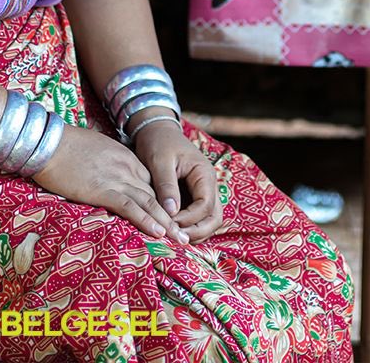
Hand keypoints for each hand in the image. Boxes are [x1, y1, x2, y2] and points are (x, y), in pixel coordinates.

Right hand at [31, 123, 189, 243]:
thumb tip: (110, 177)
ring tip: (181, 240)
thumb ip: (109, 163)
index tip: (174, 217)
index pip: (151, 182)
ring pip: (149, 202)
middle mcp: (126, 167)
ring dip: (167, 223)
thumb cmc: (65, 146)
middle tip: (186, 235)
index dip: (163, 201)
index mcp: (124, 157)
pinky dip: (146, 220)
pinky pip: (130, 207)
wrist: (48, 142)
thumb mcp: (95, 149)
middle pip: (155, 194)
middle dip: (172, 216)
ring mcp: (115, 179)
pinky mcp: (102, 191)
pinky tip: (158, 232)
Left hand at [133, 119, 221, 242]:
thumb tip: (171, 212)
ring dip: (194, 231)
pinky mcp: (193, 196)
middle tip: (176, 238)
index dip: (190, 218)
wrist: (155, 130)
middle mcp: (208, 185)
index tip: (170, 222)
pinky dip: (189, 226)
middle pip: (214, 218)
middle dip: (198, 231)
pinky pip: (197, 217)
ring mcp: (202, 191)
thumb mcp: (159, 161)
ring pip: (208, 220)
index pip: (206, 205)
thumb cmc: (158, 142)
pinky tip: (173, 230)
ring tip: (174, 237)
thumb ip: (166, 186)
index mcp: (204, 174)